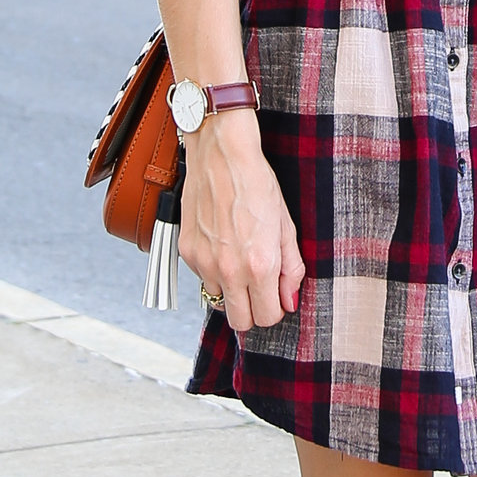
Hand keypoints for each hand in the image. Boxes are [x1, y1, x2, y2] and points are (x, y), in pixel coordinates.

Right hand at [181, 110, 304, 327]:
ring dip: (230, 289)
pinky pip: (201, 277)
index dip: (274, 309)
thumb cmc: (257, 184)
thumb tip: (289, 301)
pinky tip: (222, 244)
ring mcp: (204, 263)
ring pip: (218, 300)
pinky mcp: (186, 252)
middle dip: (252, 310)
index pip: (266, 318)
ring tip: (238, 258)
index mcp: (260, 266)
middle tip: (259, 288)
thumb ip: (290, 269)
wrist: (222, 155)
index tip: (275, 295)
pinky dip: (212, 269)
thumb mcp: (285, 226)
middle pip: (239, 322)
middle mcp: (229, 271)